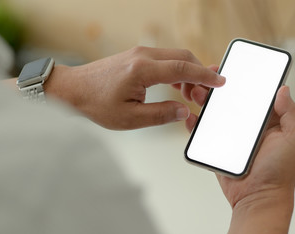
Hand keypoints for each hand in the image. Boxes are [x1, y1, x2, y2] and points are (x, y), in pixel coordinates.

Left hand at [45, 47, 224, 129]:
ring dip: (189, 74)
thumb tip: (184, 111)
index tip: (220, 82)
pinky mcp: (137, 57)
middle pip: (184, 58)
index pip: (183, 68)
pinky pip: (165, 60)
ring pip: (176, 57)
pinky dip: (178, 72)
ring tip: (193, 96)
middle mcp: (143, 56)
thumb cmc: (96, 103)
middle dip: (200, 75)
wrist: (73, 90)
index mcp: (142, 70)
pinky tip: (179, 88)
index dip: (205, 76)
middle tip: (205, 97)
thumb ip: (161, 115)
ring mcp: (140, 54)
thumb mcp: (130, 118)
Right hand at [184, 85, 294, 233]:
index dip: (248, 81)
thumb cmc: (280, 173)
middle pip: (233, 100)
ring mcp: (233, 136)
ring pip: (217, 113)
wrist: (258, 198)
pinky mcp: (218, 146)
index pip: (258, 94)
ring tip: (199, 93)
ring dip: (207, 101)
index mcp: (270, 121)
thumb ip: (291, 114)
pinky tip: (193, 116)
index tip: (237, 68)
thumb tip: (283, 89)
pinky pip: (205, 132)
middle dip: (222, 88)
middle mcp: (250, 126)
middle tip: (211, 78)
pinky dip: (196, 124)